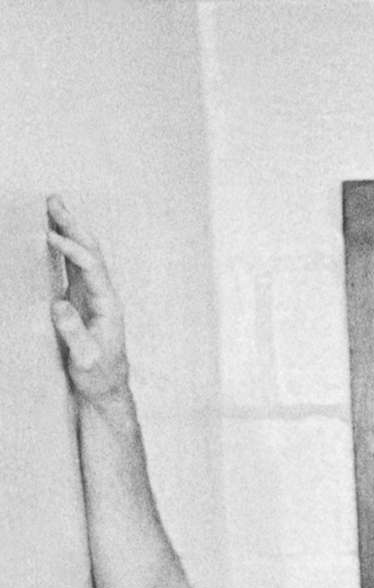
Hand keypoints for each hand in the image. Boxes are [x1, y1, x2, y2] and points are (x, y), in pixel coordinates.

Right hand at [47, 199, 129, 402]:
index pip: (92, 268)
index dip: (73, 250)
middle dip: (73, 226)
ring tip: (54, 206)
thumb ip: (73, 332)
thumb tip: (59, 304)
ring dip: (69, 231)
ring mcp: (93, 296)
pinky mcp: (81, 301)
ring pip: (82, 256)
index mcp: (108, 305)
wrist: (105, 388)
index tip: (51, 237)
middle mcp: (103, 295)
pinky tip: (52, 235)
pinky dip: (63, 248)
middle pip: (91, 253)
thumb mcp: (85, 358)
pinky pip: (73, 267)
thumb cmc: (98, 375)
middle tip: (55, 200)